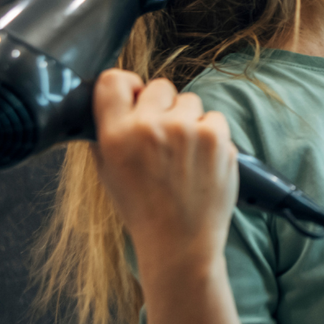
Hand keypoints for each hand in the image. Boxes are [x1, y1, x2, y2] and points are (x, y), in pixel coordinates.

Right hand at [91, 69, 238, 264]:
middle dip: (163, 106)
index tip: (136, 99)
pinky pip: (214, 118)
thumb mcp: (108, 173)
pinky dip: (211, 135)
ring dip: (189, 121)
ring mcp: (186, 130)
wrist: (180, 243)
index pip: (114, 80)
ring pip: (190, 101)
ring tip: (184, 155)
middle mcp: (150, 128)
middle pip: (159, 86)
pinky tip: (201, 161)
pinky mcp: (216, 138)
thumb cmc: (143, 210)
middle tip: (164, 137)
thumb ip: (106, 133)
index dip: (127, 86)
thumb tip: (111, 100)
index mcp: (116, 135)